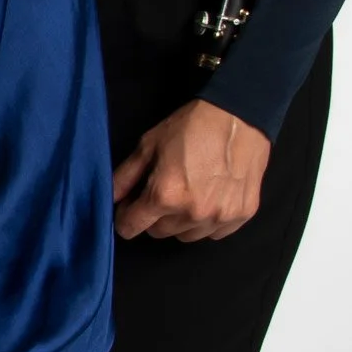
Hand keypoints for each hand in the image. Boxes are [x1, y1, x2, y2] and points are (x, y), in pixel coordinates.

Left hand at [113, 101, 270, 242]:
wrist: (239, 116)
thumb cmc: (190, 127)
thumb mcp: (148, 145)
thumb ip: (125, 176)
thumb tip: (109, 199)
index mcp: (164, 195)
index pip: (130, 228)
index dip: (126, 217)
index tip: (131, 206)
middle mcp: (192, 213)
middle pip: (159, 232)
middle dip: (154, 217)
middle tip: (164, 191)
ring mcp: (220, 217)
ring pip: (187, 236)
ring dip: (182, 221)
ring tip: (190, 193)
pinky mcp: (242, 215)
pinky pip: (215, 233)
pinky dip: (208, 222)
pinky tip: (211, 198)